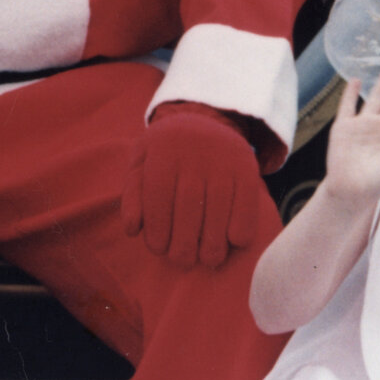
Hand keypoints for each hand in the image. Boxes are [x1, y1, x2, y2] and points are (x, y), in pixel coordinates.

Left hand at [120, 102, 267, 267]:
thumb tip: (132, 230)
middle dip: (184, 243)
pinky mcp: (247, 167)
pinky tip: (232, 241)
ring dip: (213, 243)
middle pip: (189, 208)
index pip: (158, 198)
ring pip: (218, 209)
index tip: (158, 249)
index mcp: (162, 151)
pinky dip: (240, 228)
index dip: (158, 230)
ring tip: (207, 258)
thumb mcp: (142, 161)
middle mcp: (193, 152)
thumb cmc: (166, 151)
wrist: (205, 119)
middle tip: (182, 260)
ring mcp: (223, 159)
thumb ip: (134, 194)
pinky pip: (246, 204)